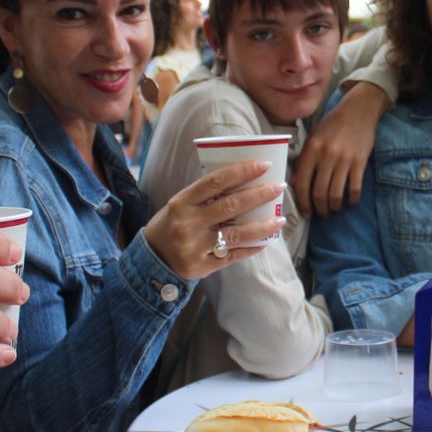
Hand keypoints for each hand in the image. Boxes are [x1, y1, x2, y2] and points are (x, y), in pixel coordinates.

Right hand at [142, 159, 285, 279]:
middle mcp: (188, 223)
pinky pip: (234, 256)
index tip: (263, 165)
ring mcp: (195, 246)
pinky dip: (252, 248)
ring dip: (263, 226)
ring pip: (237, 234)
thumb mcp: (179, 205)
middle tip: (279, 187)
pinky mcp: (202, 266)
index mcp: (182, 202)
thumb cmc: (170, 226)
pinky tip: (266, 242)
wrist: (150, 260)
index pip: (215, 181)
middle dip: (259, 194)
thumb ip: (205, 196)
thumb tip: (243, 183)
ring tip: (280, 219)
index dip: (241, 171)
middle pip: (231, 205)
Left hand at [292, 84, 390, 216]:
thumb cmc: (332, 124)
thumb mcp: (313, 138)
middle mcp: (326, 156)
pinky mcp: (360, 162)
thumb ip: (304, 160)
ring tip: (334, 209)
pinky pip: (355, 188)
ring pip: (336, 194)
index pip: (302, 183)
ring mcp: (344, 160)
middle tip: (321, 213)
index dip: (303, 202)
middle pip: (319, 193)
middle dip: (319, 209)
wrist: (358, 110)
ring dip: (334, 207)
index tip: (306, 211)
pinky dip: (351, 199)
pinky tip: (350, 202)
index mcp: (311, 150)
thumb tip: (295, 183)